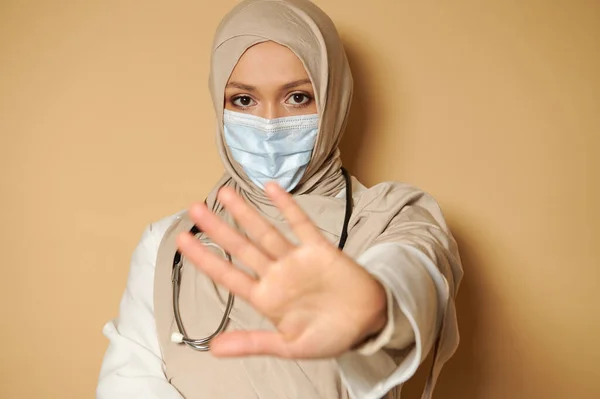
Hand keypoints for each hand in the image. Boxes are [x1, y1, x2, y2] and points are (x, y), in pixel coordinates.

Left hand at [177, 183, 386, 358]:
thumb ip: (253, 343)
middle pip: (241, 247)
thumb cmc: (330, 336)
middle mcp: (277, 275)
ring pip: (265, 231)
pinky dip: (287, 206)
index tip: (183, 240)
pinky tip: (271, 188)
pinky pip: (300, 223)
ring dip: (245, 213)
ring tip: (224, 193)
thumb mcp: (289, 346)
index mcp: (267, 298)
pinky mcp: (319, 249)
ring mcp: (296, 259)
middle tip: (195, 208)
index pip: (228, 275)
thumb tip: (212, 349)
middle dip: (217, 228)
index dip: (205, 258)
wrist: (369, 323)